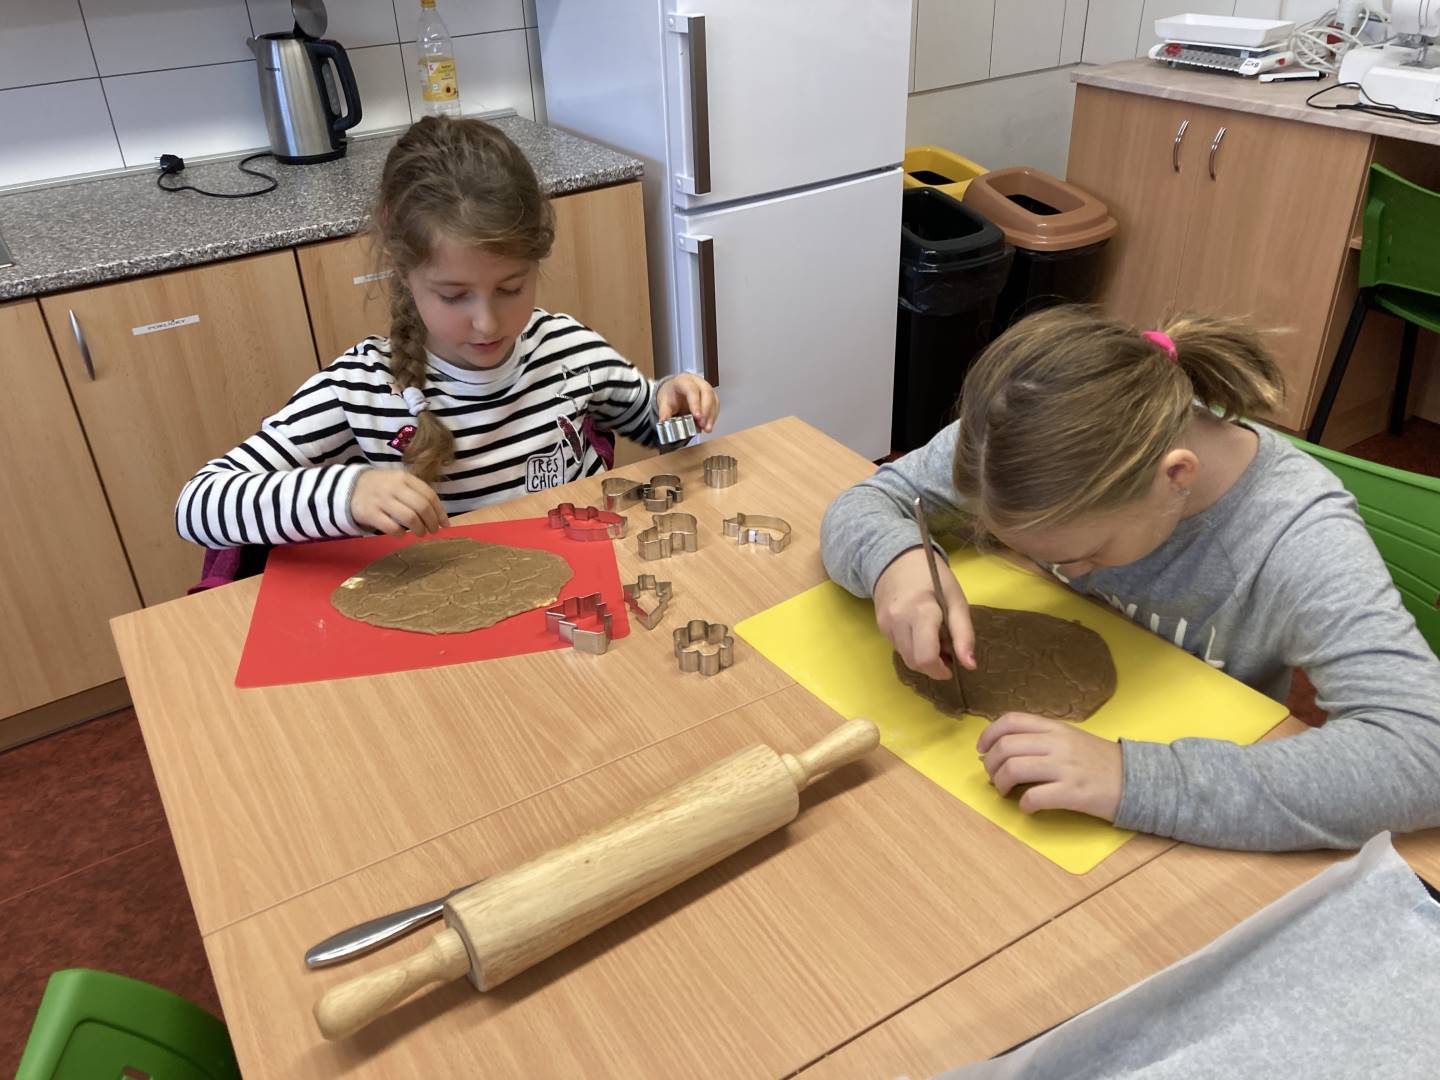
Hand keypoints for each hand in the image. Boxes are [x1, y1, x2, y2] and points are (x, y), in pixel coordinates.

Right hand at [349, 468, 448, 537]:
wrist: (350, 487)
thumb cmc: (382, 487)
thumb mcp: (399, 482)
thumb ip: (417, 494)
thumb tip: (439, 516)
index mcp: (404, 478)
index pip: (429, 495)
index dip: (440, 512)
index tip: (445, 524)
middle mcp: (394, 487)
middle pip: (422, 507)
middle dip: (432, 522)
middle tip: (433, 531)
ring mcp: (382, 500)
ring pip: (409, 518)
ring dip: (419, 529)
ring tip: (421, 533)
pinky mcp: (370, 513)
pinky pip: (392, 527)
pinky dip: (401, 534)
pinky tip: (402, 534)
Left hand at [658, 374, 718, 432]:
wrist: (674, 391)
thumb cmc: (670, 395)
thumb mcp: (664, 402)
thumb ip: (664, 412)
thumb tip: (664, 422)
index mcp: (683, 381)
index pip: (692, 389)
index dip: (696, 403)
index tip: (697, 416)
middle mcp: (697, 382)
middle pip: (707, 393)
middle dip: (706, 410)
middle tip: (702, 424)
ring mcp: (706, 388)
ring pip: (713, 399)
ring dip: (711, 415)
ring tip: (707, 429)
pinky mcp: (711, 395)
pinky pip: (716, 405)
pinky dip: (713, 416)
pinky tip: (709, 426)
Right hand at [874, 546, 974, 679]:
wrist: (897, 560)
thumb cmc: (933, 576)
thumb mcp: (956, 600)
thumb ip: (964, 633)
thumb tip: (970, 666)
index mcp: (921, 611)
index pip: (926, 657)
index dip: (940, 669)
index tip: (953, 666)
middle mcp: (898, 621)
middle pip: (915, 663)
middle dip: (933, 665)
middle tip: (947, 651)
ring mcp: (886, 625)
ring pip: (906, 658)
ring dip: (923, 658)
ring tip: (935, 639)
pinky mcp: (881, 627)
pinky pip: (899, 648)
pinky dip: (913, 648)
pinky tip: (920, 633)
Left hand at [977, 713, 1122, 820]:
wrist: (1137, 780)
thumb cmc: (1099, 761)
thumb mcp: (1070, 738)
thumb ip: (1040, 739)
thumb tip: (1002, 749)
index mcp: (1055, 728)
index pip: (1010, 721)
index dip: (988, 734)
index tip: (981, 750)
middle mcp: (1058, 743)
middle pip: (1006, 747)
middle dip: (990, 764)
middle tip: (993, 776)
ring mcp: (1065, 768)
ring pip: (1014, 769)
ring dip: (1000, 783)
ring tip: (1005, 791)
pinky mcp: (1073, 793)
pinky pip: (1034, 797)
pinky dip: (1023, 805)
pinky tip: (1028, 807)